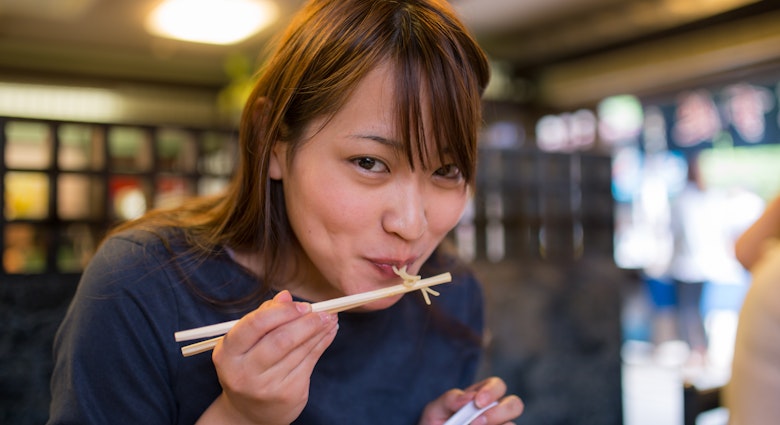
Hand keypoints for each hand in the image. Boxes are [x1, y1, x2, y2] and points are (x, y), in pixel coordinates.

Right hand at [197, 290, 338, 424]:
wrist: (251, 412)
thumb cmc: (249, 366)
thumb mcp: (246, 342)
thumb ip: (265, 315)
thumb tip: (286, 296)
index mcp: (228, 353)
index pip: (255, 325)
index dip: (282, 311)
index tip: (302, 305)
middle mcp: (244, 372)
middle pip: (280, 340)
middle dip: (306, 322)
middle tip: (323, 311)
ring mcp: (266, 386)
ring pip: (299, 350)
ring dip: (319, 331)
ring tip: (330, 318)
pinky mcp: (288, 394)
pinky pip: (309, 362)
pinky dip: (322, 344)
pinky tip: (329, 333)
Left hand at [419, 377, 523, 424]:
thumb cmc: (436, 423)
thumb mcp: (435, 410)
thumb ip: (449, 399)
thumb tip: (468, 398)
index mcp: (481, 396)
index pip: (497, 385)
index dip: (491, 391)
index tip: (477, 402)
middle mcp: (494, 412)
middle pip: (515, 404)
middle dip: (500, 411)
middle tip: (480, 421)